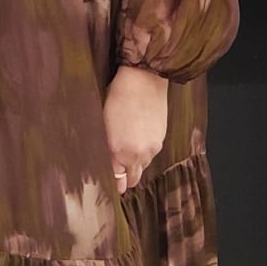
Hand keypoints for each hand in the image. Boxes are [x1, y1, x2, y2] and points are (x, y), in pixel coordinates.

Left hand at [103, 65, 168, 191]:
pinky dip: (145, 152)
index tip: (111, 185)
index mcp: (120, 152)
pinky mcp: (162, 138)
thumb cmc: (118, 97)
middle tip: (118, 176)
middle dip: (126, 179)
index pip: (118, 179)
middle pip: (133, 178)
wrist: (144, 79)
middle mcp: (138, 154)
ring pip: (143, 166)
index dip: (114, 183)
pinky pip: (152, 154)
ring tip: (127, 154)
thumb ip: (107, 149)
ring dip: (136, 164)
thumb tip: (110, 165)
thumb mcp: (104, 124)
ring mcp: (153, 147)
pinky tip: (138, 140)